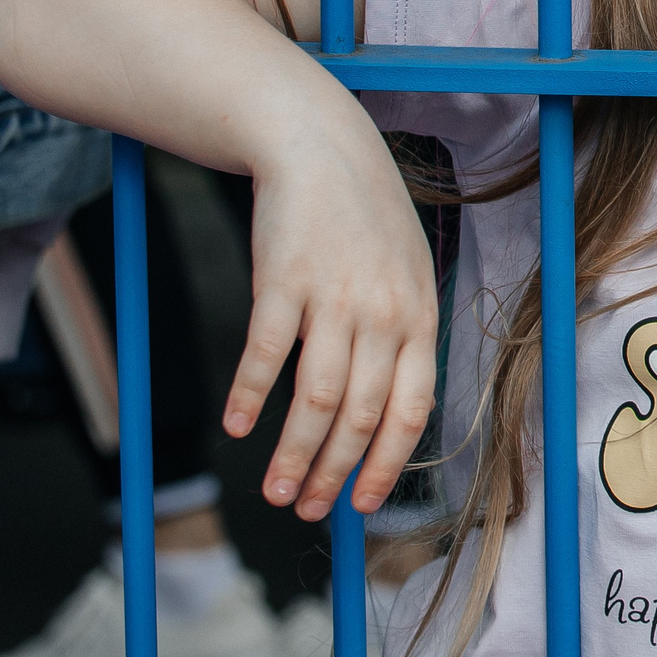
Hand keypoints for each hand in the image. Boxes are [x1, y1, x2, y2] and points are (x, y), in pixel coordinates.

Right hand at [227, 113, 440, 520]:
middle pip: (359, 415)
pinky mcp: (284, 281)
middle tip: (304, 509)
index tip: (361, 504)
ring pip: (315, 399)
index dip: (385, 464)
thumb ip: (399, 336)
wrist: (322, 146)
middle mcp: (383, 313)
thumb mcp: (406, 273)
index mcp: (419, 316)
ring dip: (292, 454)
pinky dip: (249, 396)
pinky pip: (266, 354)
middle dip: (333, 474)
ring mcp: (334, 297)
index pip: (411, 410)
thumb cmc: (365, 219)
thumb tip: (381, 410)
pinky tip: (237, 425)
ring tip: (272, 489)